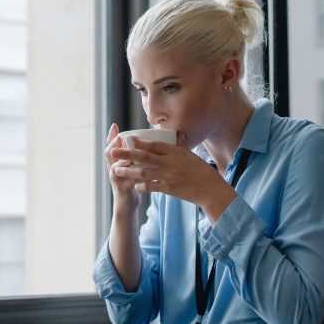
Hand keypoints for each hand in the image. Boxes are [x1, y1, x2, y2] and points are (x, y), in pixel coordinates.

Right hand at [103, 123, 140, 209]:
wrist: (127, 204)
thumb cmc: (131, 183)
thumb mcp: (130, 167)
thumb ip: (133, 155)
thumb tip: (141, 139)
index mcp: (115, 162)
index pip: (110, 146)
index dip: (111, 136)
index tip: (115, 126)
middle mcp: (112, 169)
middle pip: (109, 154)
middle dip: (114, 145)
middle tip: (120, 137)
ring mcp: (116, 179)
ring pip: (116, 167)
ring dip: (123, 159)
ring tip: (130, 153)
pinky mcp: (122, 189)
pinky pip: (128, 180)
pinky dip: (135, 175)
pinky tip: (143, 171)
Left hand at [110, 132, 236, 220]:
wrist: (210, 190)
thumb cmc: (202, 171)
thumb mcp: (191, 155)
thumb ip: (181, 145)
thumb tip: (178, 134)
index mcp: (175, 152)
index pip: (154, 145)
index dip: (140, 142)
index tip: (127, 139)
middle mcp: (170, 163)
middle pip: (144, 157)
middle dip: (127, 154)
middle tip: (113, 151)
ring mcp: (168, 177)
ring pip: (144, 173)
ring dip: (128, 172)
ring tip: (115, 170)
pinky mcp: (169, 189)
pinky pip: (152, 187)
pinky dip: (142, 186)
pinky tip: (134, 185)